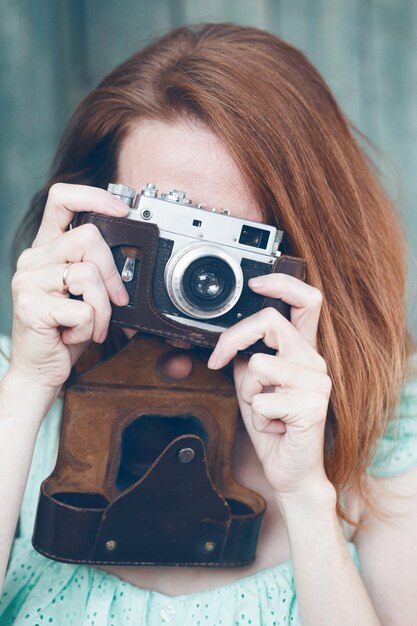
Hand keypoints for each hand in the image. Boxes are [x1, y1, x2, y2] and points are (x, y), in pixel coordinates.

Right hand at [9, 183, 129, 391]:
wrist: (40, 370)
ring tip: (91, 324)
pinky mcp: (30, 306)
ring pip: (89, 274)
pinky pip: (83, 309)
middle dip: (112, 273)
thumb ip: (101, 271)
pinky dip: (90, 328)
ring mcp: (27, 280)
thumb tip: (136, 258)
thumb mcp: (87, 295)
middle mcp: (33, 258)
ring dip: (103, 308)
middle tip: (116, 300)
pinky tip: (75, 335)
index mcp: (47, 248)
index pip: (62, 199)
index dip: (94, 196)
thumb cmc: (65, 331)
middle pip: (88, 237)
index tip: (122, 211)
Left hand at [207, 273, 331, 498]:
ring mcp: (317, 382)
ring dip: (248, 392)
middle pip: (271, 322)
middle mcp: (315, 361)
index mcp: (303, 352)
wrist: (289, 470)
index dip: (283, 284)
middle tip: (219, 358)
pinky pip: (262, 399)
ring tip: (265, 409)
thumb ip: (246, 360)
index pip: (307, 302)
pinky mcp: (312, 405)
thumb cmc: (273, 427)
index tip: (255, 283)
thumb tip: (232, 344)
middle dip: (234, 338)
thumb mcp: (251, 387)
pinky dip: (257, 416)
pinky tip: (275, 426)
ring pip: (258, 365)